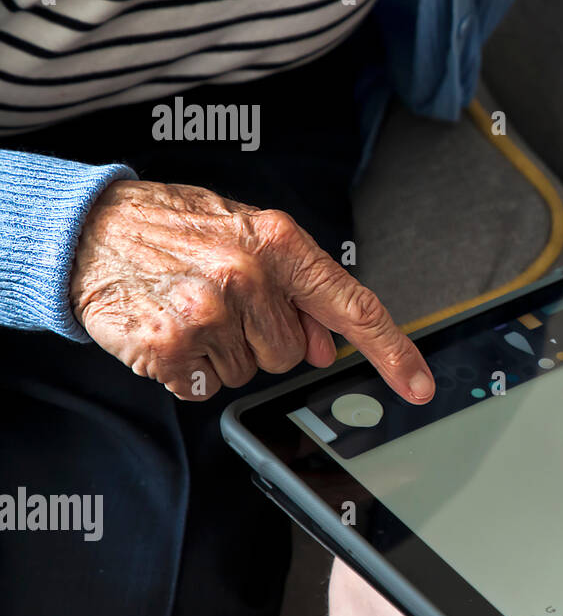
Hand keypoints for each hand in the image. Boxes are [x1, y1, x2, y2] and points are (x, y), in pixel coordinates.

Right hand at [69, 180, 434, 402]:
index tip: (419, 387)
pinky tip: (168, 329)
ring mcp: (208, 311)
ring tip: (190, 310)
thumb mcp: (247, 238)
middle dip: (260, 338)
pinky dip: (187, 369)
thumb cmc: (175, 231)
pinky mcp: (169, 345)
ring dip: (222, 354)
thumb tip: (328, 346)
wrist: (89, 229)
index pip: (352, 306)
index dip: (393, 351)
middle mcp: (247, 275)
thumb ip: (297, 290)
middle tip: (221, 304)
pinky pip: (203, 386)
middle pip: (290, 353)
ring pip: (248, 373)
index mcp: (278, 243)